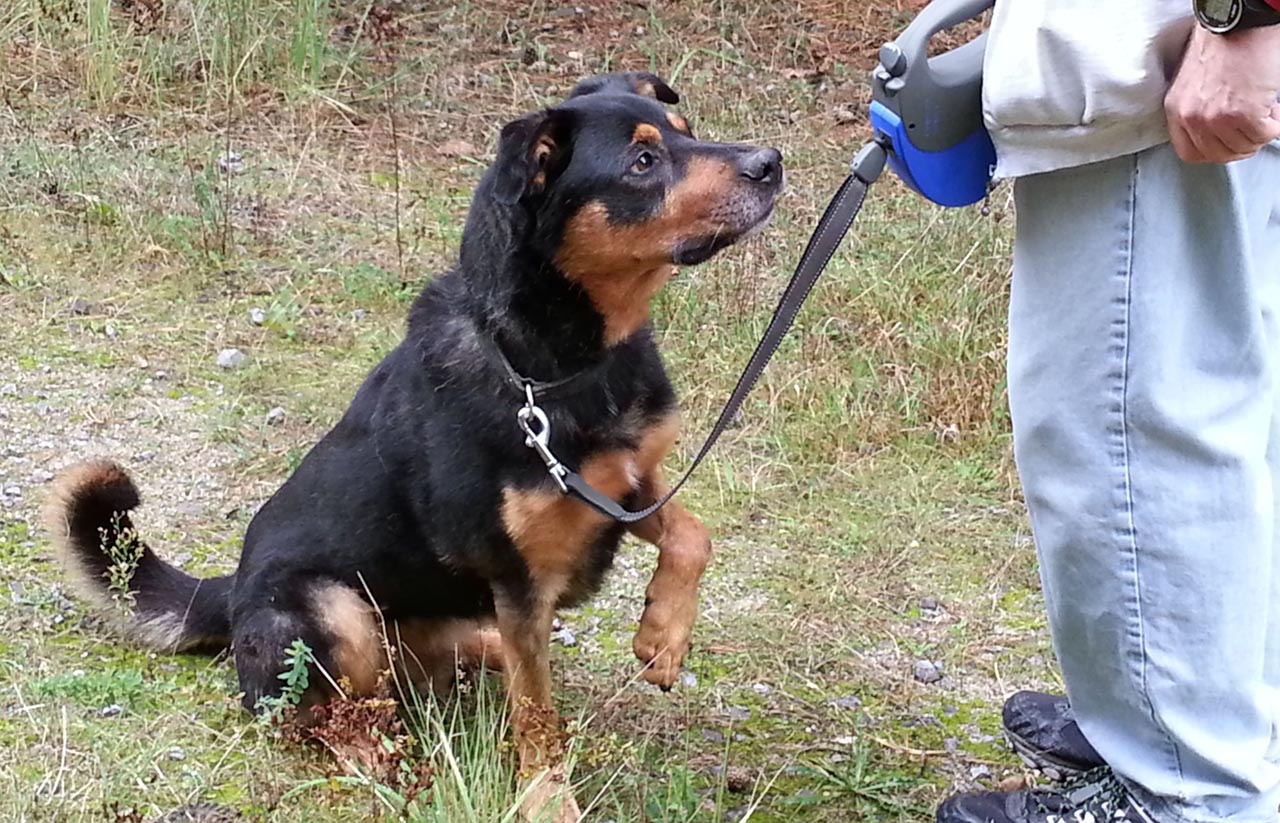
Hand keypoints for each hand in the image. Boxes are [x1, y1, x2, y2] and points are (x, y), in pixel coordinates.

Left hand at [1165, 23, 1279, 162]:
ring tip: (1261, 108)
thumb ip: (1196, 109)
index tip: (1227, 143)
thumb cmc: (1222, 43)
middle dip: (1240, 144)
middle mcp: (1192, 117)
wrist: (1240, 22)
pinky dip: (1274, 124)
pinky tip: (1272, 105)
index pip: (1189, 152)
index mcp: (1176, 109)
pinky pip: (1263, 135)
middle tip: (1252, 126)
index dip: (1214, 151)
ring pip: (1243, 147)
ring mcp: (1216, 118)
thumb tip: (1213, 129)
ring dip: (1258, 131)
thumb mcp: (1192, 83)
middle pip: (1219, 154)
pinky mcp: (1243, 115)